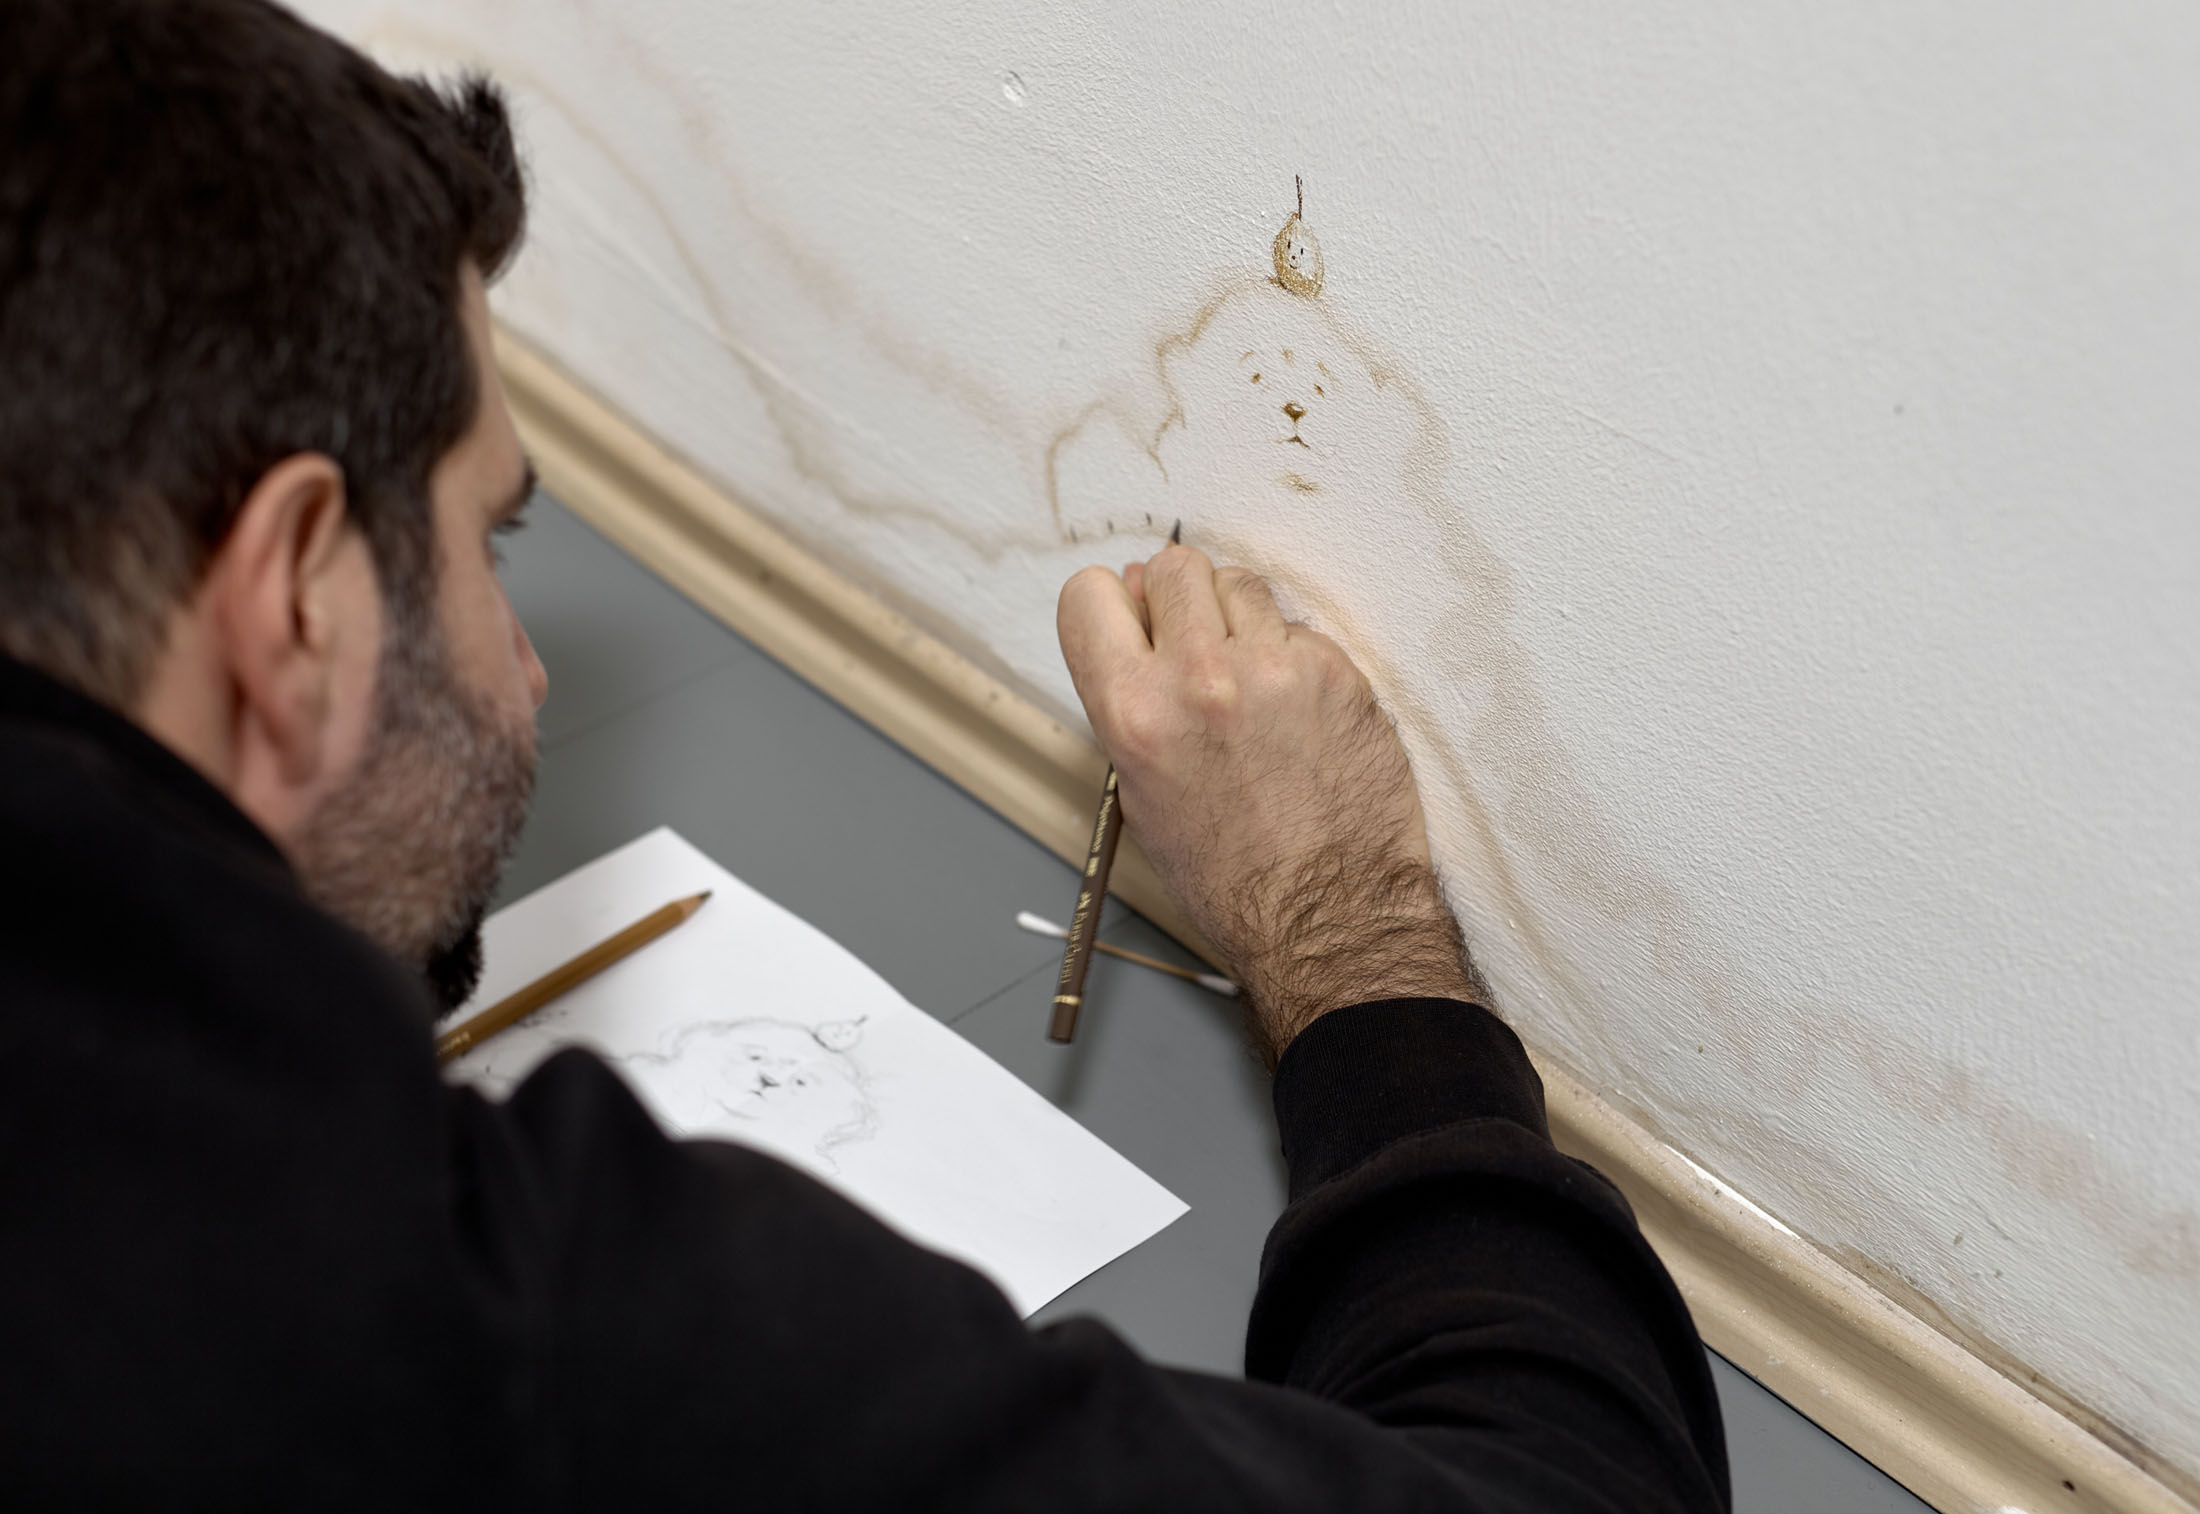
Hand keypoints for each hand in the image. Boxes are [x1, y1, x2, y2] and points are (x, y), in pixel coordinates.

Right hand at [1058, 545, 1480, 1062]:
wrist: (1325, 916)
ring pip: (1241, 585)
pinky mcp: (1334, 673)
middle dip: (1181, 601)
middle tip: (1197, 650)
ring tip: (1252, 686)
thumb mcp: (1140, 793)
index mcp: (1132, 711)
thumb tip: (1136, 618)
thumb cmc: (1230, 874)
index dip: (1112, 606)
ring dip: (1240, 622)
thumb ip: (1130, 698)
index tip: (1132, 624)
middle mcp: (1198, 678)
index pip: (1089, 593)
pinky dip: (1294, 660)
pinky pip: (1298, 630)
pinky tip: (1297, 714)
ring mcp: (1273, 669)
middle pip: (1173, 567)